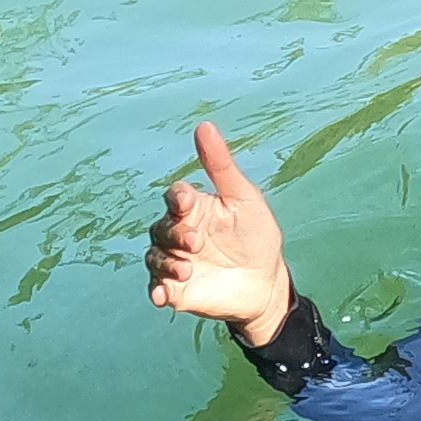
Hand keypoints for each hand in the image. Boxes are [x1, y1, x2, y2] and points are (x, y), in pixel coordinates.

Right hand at [146, 120, 292, 335]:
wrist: (266, 283)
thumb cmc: (256, 235)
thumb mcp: (244, 198)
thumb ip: (221, 165)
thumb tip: (204, 125)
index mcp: (194, 208)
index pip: (175, 196)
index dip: (177, 199)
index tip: (187, 203)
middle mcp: (179, 232)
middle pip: (161, 227)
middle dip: (175, 235)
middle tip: (197, 244)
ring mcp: (175, 261)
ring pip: (154, 257)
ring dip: (165, 263)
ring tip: (185, 271)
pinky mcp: (175, 290)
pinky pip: (157, 288)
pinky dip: (157, 290)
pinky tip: (162, 295)